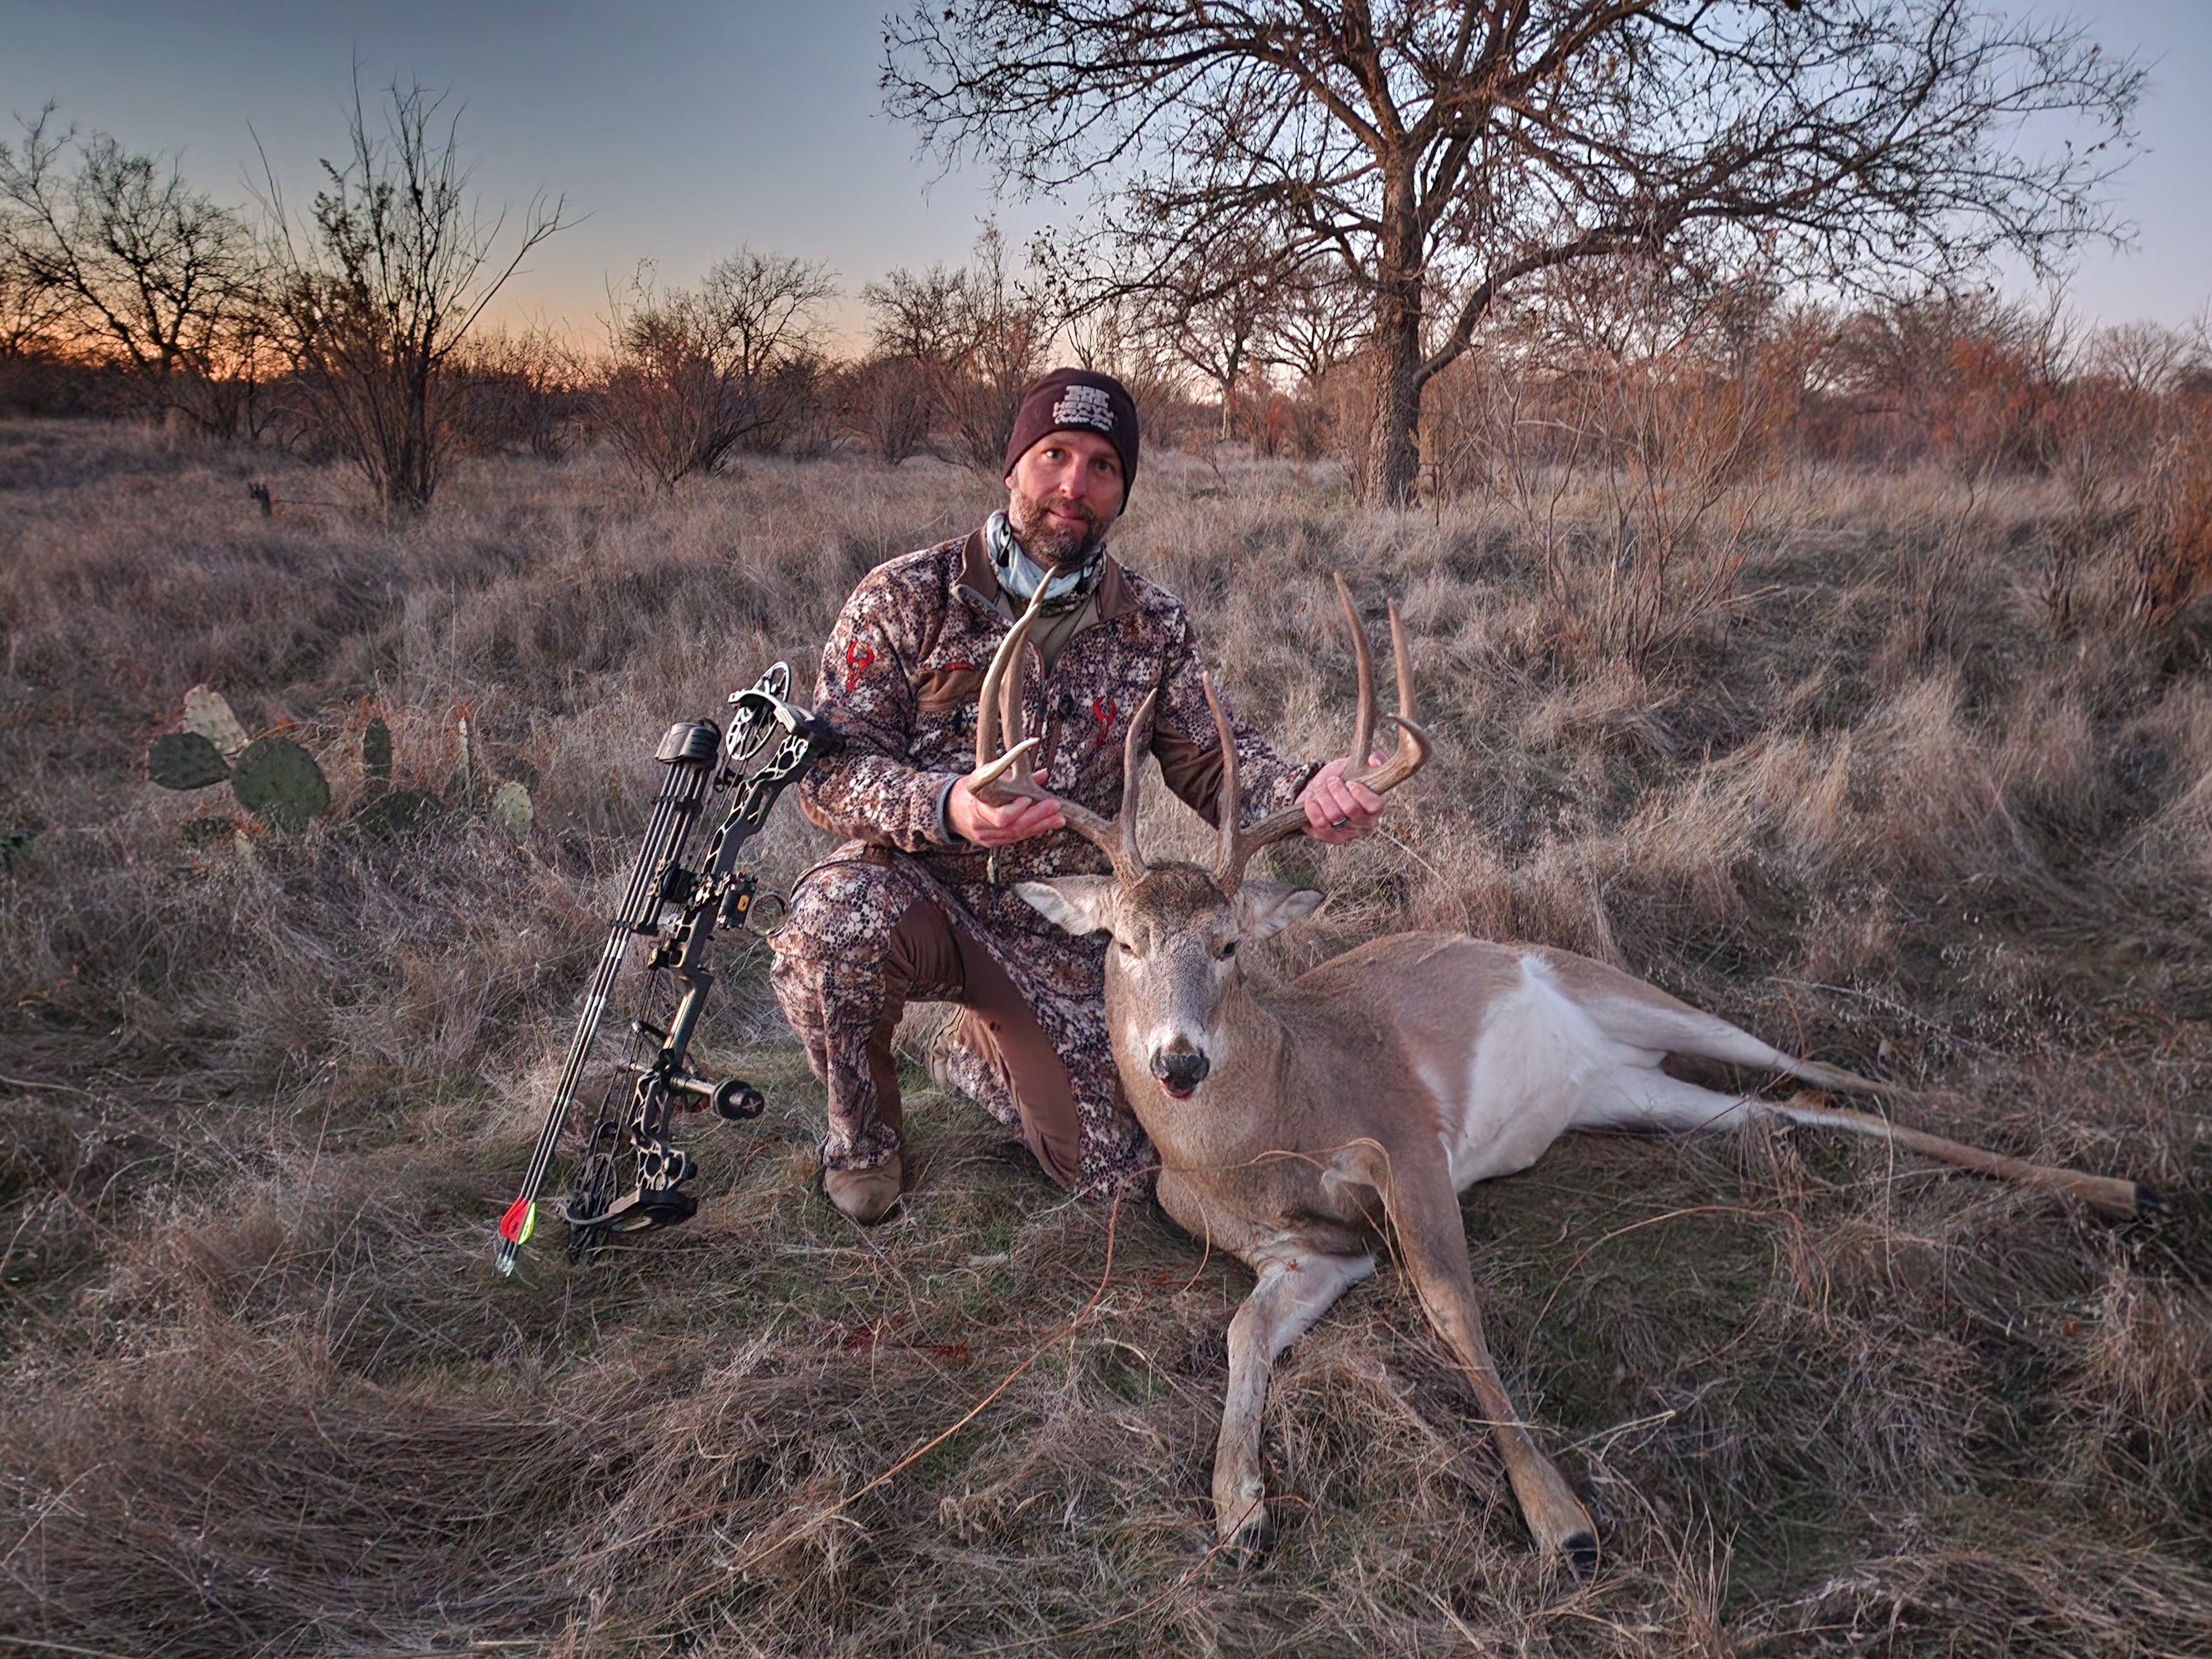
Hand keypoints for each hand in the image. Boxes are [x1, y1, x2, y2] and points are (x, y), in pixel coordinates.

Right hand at [949, 769, 1064, 846]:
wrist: (949, 810)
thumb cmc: (969, 790)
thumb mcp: (985, 778)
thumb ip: (1013, 777)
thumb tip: (1042, 774)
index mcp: (976, 808)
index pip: (1000, 817)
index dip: (1016, 810)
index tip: (1028, 799)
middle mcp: (981, 827)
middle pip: (1013, 827)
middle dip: (1037, 818)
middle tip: (1055, 808)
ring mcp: (986, 838)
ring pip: (1016, 835)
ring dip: (1039, 826)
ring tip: (1058, 819)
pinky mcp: (991, 843)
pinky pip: (1014, 838)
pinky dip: (1030, 830)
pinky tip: (1044, 824)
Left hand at [1298, 755, 1385, 845]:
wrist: (1320, 791)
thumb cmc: (1343, 778)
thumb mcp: (1355, 765)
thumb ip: (1370, 760)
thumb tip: (1374, 760)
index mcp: (1375, 806)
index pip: (1375, 805)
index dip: (1361, 794)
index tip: (1350, 782)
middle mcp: (1364, 823)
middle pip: (1350, 808)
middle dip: (1336, 790)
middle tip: (1331, 781)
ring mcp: (1347, 833)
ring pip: (1334, 815)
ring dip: (1323, 796)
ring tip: (1320, 788)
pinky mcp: (1330, 838)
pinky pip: (1320, 826)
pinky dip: (1313, 809)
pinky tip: (1311, 799)